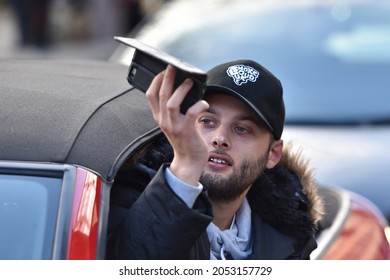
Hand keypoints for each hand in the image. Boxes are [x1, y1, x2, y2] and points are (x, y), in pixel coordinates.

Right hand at [146, 65, 208, 185]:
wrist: (189, 160)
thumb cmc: (185, 139)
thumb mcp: (174, 123)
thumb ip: (175, 109)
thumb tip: (185, 88)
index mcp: (159, 117)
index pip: (150, 95)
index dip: (155, 81)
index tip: (163, 70)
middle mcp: (164, 121)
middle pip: (161, 95)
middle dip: (167, 78)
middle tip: (174, 67)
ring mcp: (174, 126)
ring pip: (172, 103)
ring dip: (181, 90)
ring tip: (190, 82)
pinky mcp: (186, 131)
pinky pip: (191, 114)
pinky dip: (198, 105)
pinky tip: (204, 102)